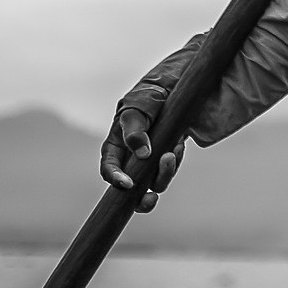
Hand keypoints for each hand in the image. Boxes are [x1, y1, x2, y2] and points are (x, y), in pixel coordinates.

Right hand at [99, 83, 184, 210]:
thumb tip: (142, 154)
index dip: (115, 179)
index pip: (109, 169)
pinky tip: (179, 144)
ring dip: (165, 171)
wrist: (173, 88)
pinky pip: (170, 169)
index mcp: (116, 147)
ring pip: (155, 182)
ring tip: (173, 150)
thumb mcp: (136, 110)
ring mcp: (150, 161)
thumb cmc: (147, 98)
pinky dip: (175, 161)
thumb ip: (134, 132)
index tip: (128, 184)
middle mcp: (131, 158)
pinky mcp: (167, 158)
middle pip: (132, 189)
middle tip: (151, 198)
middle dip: (141, 199)